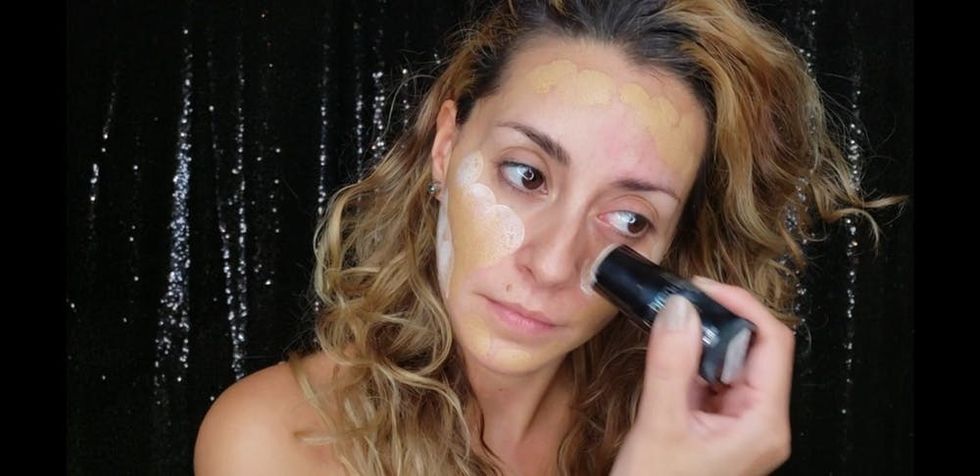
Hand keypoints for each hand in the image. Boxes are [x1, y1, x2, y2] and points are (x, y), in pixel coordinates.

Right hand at [610, 276, 794, 475]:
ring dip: (703, 341)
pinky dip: (693, 363)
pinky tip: (669, 359)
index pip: (772, 343)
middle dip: (719, 320)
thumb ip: (670, 363)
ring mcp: (741, 426)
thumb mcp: (659, 424)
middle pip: (757, 349)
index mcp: (763, 423)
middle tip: (681, 302)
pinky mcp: (720, 427)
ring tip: (670, 327)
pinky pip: (715, 381)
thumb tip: (681, 308)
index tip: (702, 289)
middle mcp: (761, 423)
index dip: (741, 306)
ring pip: (733, 363)